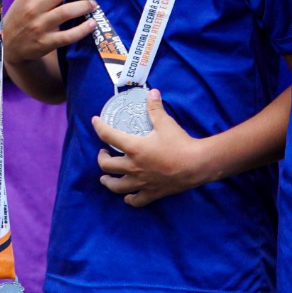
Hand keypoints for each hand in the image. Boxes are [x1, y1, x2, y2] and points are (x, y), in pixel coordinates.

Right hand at [2, 0, 95, 63]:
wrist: (8, 46)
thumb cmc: (21, 17)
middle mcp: (32, 8)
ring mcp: (39, 26)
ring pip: (67, 12)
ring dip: (85, 6)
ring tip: (92, 5)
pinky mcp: (46, 43)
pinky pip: (69, 35)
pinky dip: (84, 29)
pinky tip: (92, 24)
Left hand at [92, 88, 208, 207]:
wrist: (196, 165)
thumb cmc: (180, 143)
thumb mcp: (166, 123)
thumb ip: (155, 108)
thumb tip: (153, 92)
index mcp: (134, 148)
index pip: (108, 136)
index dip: (99, 127)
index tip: (95, 122)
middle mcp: (132, 167)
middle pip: (106, 165)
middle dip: (101, 158)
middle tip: (104, 153)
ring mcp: (140, 182)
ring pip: (116, 186)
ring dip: (108, 181)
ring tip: (106, 178)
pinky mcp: (151, 193)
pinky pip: (135, 200)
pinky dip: (129, 199)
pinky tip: (127, 197)